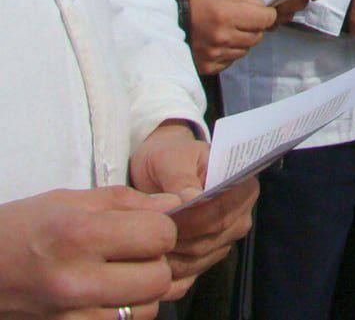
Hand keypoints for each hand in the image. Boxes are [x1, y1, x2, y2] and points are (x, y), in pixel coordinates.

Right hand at [0, 186, 177, 317]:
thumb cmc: (22, 229)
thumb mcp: (69, 201)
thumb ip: (128, 202)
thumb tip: (176, 205)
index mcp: (78, 236)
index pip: (159, 236)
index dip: (162, 227)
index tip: (146, 226)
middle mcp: (76, 281)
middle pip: (158, 278)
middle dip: (157, 261)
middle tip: (136, 252)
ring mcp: (72, 316)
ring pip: (147, 309)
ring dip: (143, 291)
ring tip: (119, 274)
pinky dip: (124, 310)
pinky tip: (107, 293)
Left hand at [128, 122, 256, 301]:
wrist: (161, 169)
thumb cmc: (169, 158)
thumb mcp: (171, 159)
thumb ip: (180, 178)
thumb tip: (191, 198)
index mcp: (243, 186)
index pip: (220, 213)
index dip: (190, 220)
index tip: (161, 217)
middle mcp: (241, 215)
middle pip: (210, 239)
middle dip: (175, 238)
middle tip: (143, 233)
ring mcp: (227, 238)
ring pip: (198, 259)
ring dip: (169, 256)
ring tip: (141, 243)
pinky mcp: (210, 255)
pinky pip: (191, 272)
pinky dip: (168, 270)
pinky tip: (148, 259)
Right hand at [183, 0, 277, 75]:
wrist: (162, 21)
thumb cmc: (192, 1)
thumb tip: (264, 9)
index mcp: (226, 14)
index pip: (266, 19)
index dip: (266, 14)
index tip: (261, 11)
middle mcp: (223, 37)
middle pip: (258, 36)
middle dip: (255, 27)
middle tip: (242, 20)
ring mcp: (216, 54)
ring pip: (246, 49)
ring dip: (242, 40)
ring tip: (227, 31)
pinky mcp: (209, 66)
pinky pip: (231, 60)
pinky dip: (230, 51)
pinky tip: (218, 42)